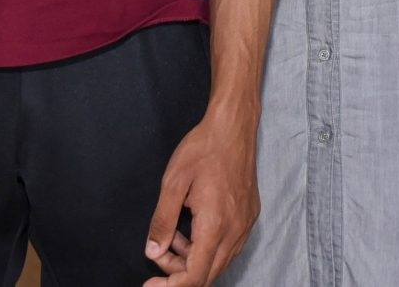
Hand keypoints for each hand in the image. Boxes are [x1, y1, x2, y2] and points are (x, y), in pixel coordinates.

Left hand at [144, 115, 259, 286]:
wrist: (233, 126)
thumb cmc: (203, 149)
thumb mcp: (173, 183)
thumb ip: (162, 222)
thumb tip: (153, 251)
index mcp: (215, 225)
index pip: (195, 276)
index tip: (150, 285)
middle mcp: (235, 230)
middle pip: (207, 275)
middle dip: (178, 273)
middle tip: (157, 252)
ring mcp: (245, 224)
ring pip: (218, 262)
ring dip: (192, 259)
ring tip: (172, 234)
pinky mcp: (248, 216)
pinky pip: (227, 246)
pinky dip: (206, 247)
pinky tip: (191, 227)